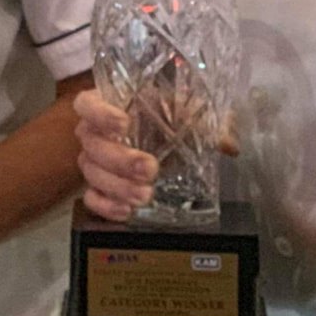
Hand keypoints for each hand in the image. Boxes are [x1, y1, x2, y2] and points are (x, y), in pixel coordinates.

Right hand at [72, 88, 239, 221]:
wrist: (167, 140)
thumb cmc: (170, 118)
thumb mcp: (189, 114)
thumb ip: (207, 125)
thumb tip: (228, 144)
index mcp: (109, 104)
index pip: (87, 103)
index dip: (100, 113)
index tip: (125, 123)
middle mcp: (94, 132)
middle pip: (92, 144)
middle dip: (120, 160)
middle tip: (150, 169)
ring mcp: (94, 161)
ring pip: (92, 173)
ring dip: (117, 186)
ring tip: (145, 196)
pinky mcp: (98, 186)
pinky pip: (91, 199)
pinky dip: (105, 206)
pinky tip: (126, 212)